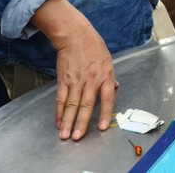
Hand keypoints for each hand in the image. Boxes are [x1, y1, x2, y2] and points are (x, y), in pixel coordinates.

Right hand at [52, 20, 117, 139]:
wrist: (75, 36)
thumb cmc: (94, 48)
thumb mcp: (108, 61)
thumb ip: (110, 78)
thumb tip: (116, 90)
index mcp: (106, 75)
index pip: (107, 98)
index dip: (104, 114)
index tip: (102, 128)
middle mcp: (91, 79)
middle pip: (86, 104)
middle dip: (81, 122)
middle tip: (77, 137)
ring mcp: (76, 80)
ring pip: (71, 104)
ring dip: (67, 121)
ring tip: (65, 135)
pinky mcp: (63, 80)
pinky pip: (61, 99)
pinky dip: (59, 112)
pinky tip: (58, 122)